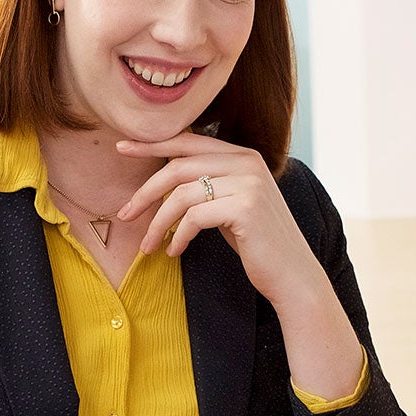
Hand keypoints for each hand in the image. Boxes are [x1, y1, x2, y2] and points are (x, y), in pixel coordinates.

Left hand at [116, 133, 321, 306]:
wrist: (293, 274)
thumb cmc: (257, 242)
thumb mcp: (232, 202)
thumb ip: (209, 182)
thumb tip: (166, 172)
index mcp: (243, 155)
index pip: (188, 141)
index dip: (152, 143)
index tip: (122, 149)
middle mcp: (247, 162)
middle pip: (179, 167)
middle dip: (146, 191)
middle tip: (125, 214)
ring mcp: (249, 183)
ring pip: (182, 194)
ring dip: (158, 222)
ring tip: (147, 245)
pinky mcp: (246, 208)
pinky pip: (194, 217)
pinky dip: (178, 236)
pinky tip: (174, 251)